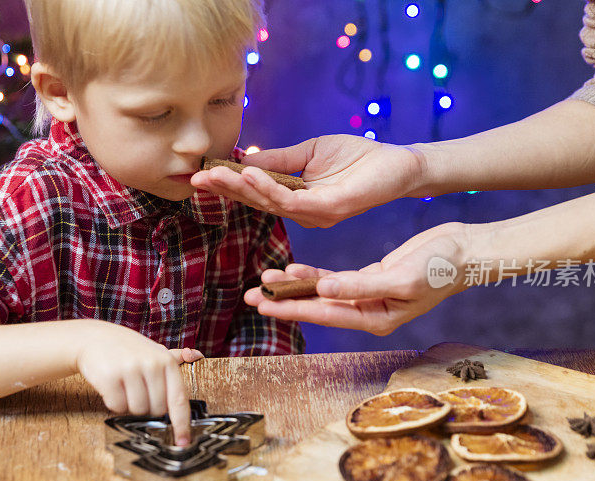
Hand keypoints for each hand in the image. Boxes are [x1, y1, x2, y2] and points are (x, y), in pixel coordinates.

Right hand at [74, 322, 203, 445]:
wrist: (95, 338)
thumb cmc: (128, 349)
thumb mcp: (153, 349)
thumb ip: (175, 357)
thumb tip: (198, 355)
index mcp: (166, 362)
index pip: (179, 399)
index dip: (182, 424)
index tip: (183, 442)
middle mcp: (151, 365)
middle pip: (156, 410)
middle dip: (147, 406)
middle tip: (138, 389)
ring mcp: (130, 370)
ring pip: (137, 410)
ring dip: (129, 404)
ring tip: (124, 385)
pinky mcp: (109, 377)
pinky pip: (117, 406)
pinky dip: (113, 402)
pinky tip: (111, 386)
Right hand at [191, 135, 423, 227]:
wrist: (399, 163)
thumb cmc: (358, 158)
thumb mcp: (310, 153)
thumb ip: (279, 160)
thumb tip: (245, 159)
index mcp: (296, 199)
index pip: (255, 193)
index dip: (228, 185)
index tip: (200, 174)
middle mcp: (302, 212)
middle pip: (256, 202)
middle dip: (225, 190)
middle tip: (195, 178)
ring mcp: (315, 214)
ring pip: (270, 204)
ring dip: (241, 188)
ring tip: (217, 174)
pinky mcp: (329, 209)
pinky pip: (292, 201)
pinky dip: (268, 188)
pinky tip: (249, 172)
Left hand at [244, 223, 472, 334]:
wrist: (465, 251)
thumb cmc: (440, 267)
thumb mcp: (401, 278)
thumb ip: (360, 286)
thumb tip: (324, 288)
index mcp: (375, 318)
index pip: (324, 314)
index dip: (291, 309)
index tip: (261, 305)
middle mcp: (368, 312)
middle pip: (316, 307)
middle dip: (283, 301)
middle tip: (249, 295)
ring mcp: (368, 297)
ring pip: (322, 293)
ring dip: (294, 286)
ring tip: (264, 280)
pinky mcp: (369, 280)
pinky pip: (334, 280)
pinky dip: (313, 274)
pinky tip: (294, 269)